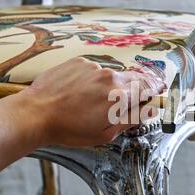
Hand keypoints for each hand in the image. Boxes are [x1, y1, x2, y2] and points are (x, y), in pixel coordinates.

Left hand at [19, 57, 165, 146]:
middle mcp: (110, 77)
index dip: (154, 89)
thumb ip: (131, 119)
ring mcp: (93, 67)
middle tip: (127, 98)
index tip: (158, 89)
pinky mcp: (79, 62)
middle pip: (133, 78)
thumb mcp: (105, 133)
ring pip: (112, 74)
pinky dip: (92, 79)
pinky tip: (80, 91)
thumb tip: (150, 110)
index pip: (147, 88)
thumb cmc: (69, 129)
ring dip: (110, 84)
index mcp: (120, 96)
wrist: (36, 114)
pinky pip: (94, 69)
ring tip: (93, 100)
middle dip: (135, 87)